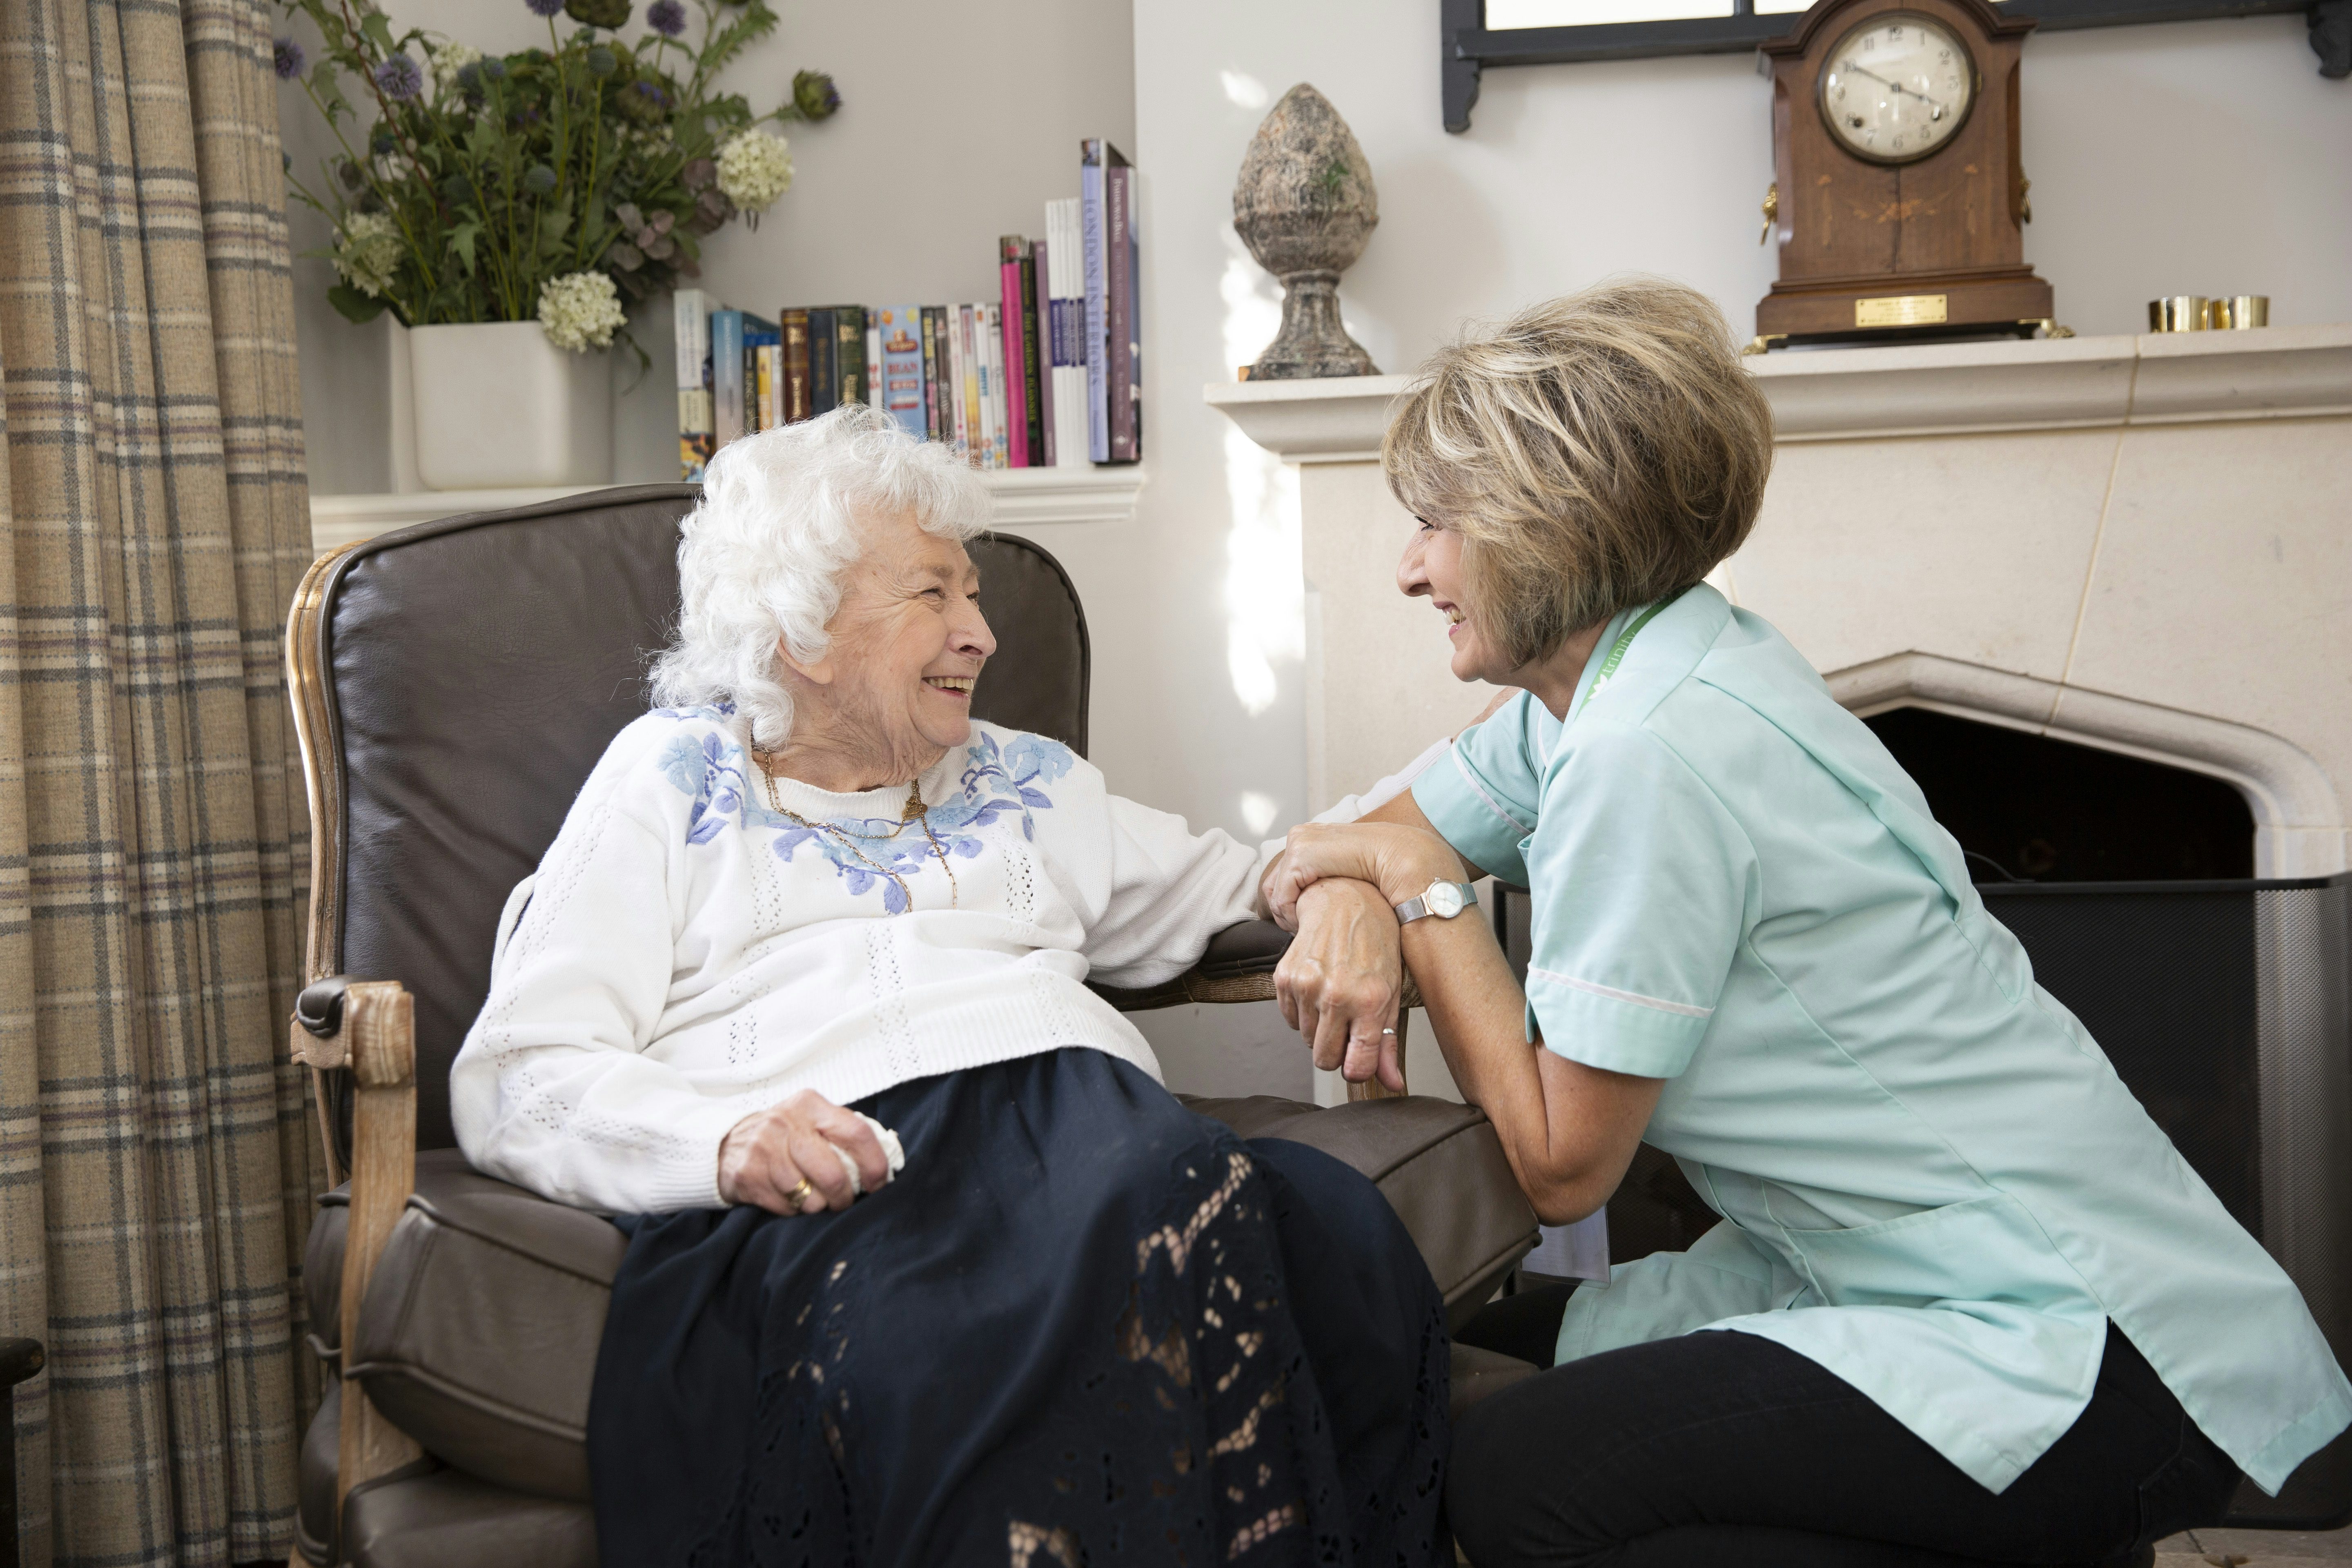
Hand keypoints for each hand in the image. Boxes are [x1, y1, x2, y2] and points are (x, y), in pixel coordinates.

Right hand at [717, 1089, 890, 1214]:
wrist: (726, 1144)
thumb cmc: (784, 1136)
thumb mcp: (810, 1120)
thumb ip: (842, 1133)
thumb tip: (886, 1162)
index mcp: (810, 1105)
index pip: (856, 1132)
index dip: (874, 1163)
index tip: (879, 1183)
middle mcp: (786, 1123)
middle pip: (833, 1173)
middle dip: (845, 1197)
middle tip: (844, 1201)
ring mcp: (764, 1149)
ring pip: (810, 1197)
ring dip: (818, 1206)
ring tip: (813, 1197)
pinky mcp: (748, 1175)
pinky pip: (786, 1207)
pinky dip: (794, 1210)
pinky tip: (789, 1197)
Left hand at [1264, 821, 1461, 930]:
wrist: (1401, 860)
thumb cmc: (1379, 873)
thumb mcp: (1344, 876)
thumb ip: (1325, 881)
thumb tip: (1310, 903)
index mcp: (1311, 838)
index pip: (1283, 875)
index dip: (1289, 902)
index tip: (1305, 921)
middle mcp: (1301, 836)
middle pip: (1274, 882)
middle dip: (1284, 909)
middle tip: (1303, 928)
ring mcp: (1299, 843)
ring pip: (1274, 891)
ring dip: (1288, 914)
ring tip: (1307, 927)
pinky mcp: (1300, 856)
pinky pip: (1282, 896)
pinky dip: (1291, 914)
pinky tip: (1309, 923)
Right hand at [1275, 879, 1405, 1091]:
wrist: (1343, 900)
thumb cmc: (1375, 944)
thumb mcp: (1392, 992)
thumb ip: (1388, 1042)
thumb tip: (1394, 1085)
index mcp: (1370, 1001)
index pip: (1356, 1067)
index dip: (1358, 1070)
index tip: (1359, 1060)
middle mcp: (1337, 995)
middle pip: (1325, 1060)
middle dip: (1337, 1052)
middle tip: (1349, 1026)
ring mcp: (1306, 986)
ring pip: (1306, 1041)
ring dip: (1320, 1030)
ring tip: (1335, 1000)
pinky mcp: (1284, 978)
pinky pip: (1289, 1020)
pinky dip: (1302, 1013)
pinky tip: (1318, 989)